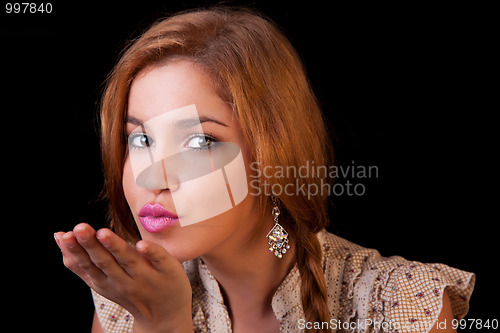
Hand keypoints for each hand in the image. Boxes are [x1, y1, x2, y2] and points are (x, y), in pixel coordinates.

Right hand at [55, 223, 192, 332]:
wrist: (164, 317)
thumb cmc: (129, 290)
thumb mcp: (101, 280)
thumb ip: (80, 262)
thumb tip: (57, 235)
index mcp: (105, 281)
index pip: (87, 265)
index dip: (76, 250)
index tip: (65, 234)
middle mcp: (123, 280)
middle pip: (105, 261)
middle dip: (91, 245)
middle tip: (80, 228)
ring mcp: (146, 277)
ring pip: (129, 260)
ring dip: (115, 247)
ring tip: (103, 233)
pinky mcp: (168, 271)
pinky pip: (159, 260)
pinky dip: (151, 253)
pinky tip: (141, 244)